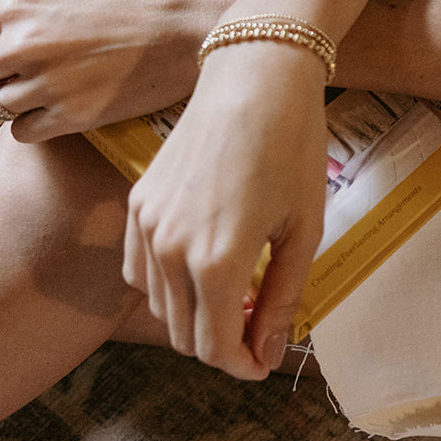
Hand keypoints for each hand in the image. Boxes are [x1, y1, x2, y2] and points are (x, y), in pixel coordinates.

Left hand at [0, 0, 241, 141]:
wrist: (195, 24)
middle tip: (11, 70)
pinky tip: (55, 107)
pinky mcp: (75, 116)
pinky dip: (31, 124)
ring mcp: (49, 85)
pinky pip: (22, 133)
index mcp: (22, 4)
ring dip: (2, 102)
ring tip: (31, 91)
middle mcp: (26, 46)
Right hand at [123, 40, 326, 378]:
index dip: (243, 365)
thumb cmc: (291, 143)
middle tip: (257, 325)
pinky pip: (139, 267)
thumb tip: (267, 350)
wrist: (256, 75)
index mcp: (217, 260)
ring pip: (158, 304)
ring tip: (235, 290)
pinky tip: (198, 264)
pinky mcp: (138, 200)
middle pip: (183, 333)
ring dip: (193, 313)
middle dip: (221, 342)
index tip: (264, 361)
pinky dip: (165, 283)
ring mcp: (147, 223)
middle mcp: (170, 248)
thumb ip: (282, 297)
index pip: (216, 348)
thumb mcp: (302, 227)